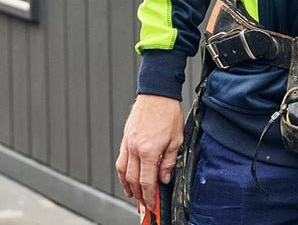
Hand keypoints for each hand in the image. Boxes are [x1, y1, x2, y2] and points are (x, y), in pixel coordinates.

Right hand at [116, 94, 184, 210]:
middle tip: (145, 204)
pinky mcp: (125, 138)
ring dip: (128, 187)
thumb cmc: (168, 111)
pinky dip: (122, 173)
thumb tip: (164, 178)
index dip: (150, 196)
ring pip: (123, 172)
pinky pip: (120, 160)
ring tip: (134, 195)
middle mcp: (135, 149)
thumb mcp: (177, 138)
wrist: (157, 92)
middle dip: (139, 195)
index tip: (153, 205)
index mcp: (149, 151)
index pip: (147, 182)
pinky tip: (127, 177)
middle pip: (133, 180)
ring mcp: (128, 143)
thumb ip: (169, 161)